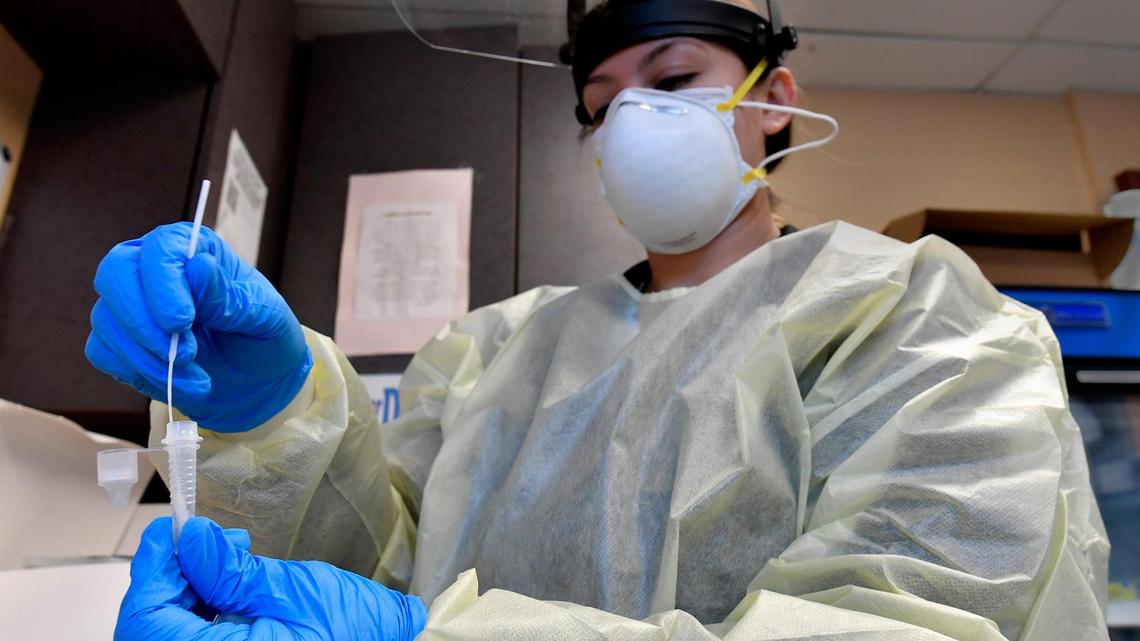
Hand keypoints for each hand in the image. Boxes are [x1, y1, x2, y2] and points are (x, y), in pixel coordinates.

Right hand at [86, 223, 311, 430]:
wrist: (256, 382)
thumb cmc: (263, 339)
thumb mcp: (265, 317)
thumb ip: (229, 296)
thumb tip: (197, 266)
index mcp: (192, 250)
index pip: (159, 247)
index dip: (162, 283)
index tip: (182, 322)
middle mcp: (152, 269)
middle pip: (115, 273)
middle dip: (144, 322)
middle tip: (185, 354)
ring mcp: (130, 304)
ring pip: (108, 320)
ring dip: (150, 360)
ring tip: (198, 381)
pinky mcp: (119, 341)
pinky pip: (103, 352)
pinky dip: (139, 374)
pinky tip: (178, 384)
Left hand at [116, 517, 426, 640]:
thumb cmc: (355, 635)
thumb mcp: (293, 593)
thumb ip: (232, 572)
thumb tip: (192, 540)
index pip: (146, 617)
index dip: (151, 568)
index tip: (169, 531)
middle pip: (152, 627)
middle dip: (172, 579)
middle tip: (205, 542)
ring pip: (170, 635)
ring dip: (186, 596)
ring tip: (228, 560)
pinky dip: (201, 619)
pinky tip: (231, 592)